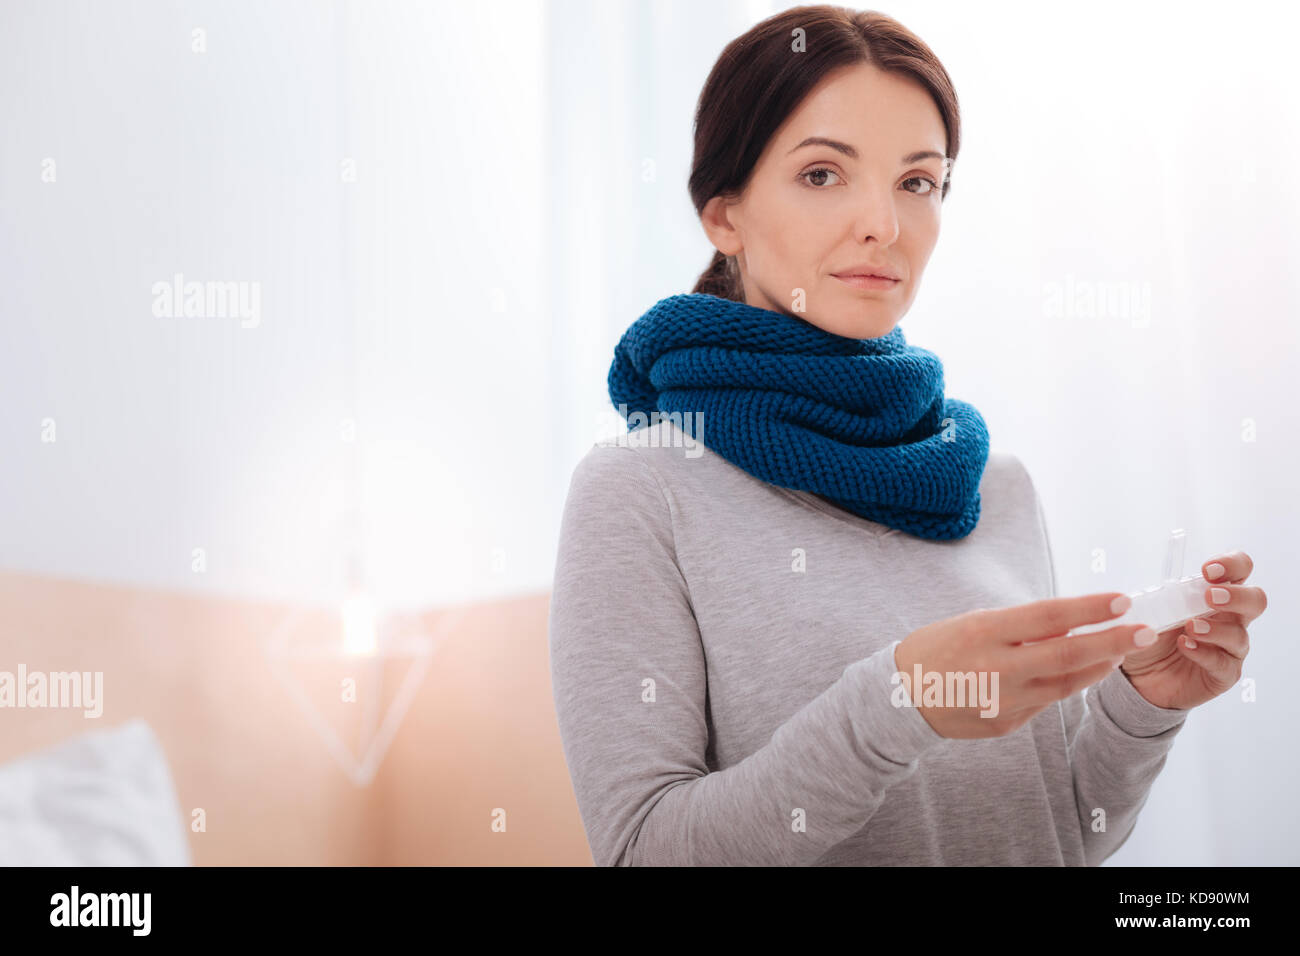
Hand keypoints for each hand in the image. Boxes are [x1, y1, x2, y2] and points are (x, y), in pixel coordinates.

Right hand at [893, 592, 1150, 738]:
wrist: (899, 697)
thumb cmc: (935, 649)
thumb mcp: (971, 623)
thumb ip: (1019, 627)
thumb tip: (1068, 622)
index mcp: (984, 632)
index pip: (1048, 616)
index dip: (1089, 609)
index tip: (1121, 599)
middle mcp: (997, 668)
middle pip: (1067, 654)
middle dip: (1112, 642)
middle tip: (1145, 630)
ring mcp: (1003, 700)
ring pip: (1064, 684)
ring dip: (1096, 667)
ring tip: (1117, 652)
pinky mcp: (1005, 724)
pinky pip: (1043, 703)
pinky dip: (1062, 686)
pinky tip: (1075, 674)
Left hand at [1119, 550, 1266, 709]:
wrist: (1140, 677)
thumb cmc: (1150, 636)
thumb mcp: (1148, 611)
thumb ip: (1156, 598)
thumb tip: (1150, 590)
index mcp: (1216, 595)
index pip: (1239, 571)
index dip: (1232, 564)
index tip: (1208, 569)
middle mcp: (1229, 619)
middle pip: (1256, 600)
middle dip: (1237, 595)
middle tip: (1210, 596)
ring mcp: (1229, 648)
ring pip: (1239, 635)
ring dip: (1215, 629)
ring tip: (1190, 627)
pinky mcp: (1223, 674)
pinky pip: (1223, 664)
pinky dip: (1203, 653)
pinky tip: (1185, 645)